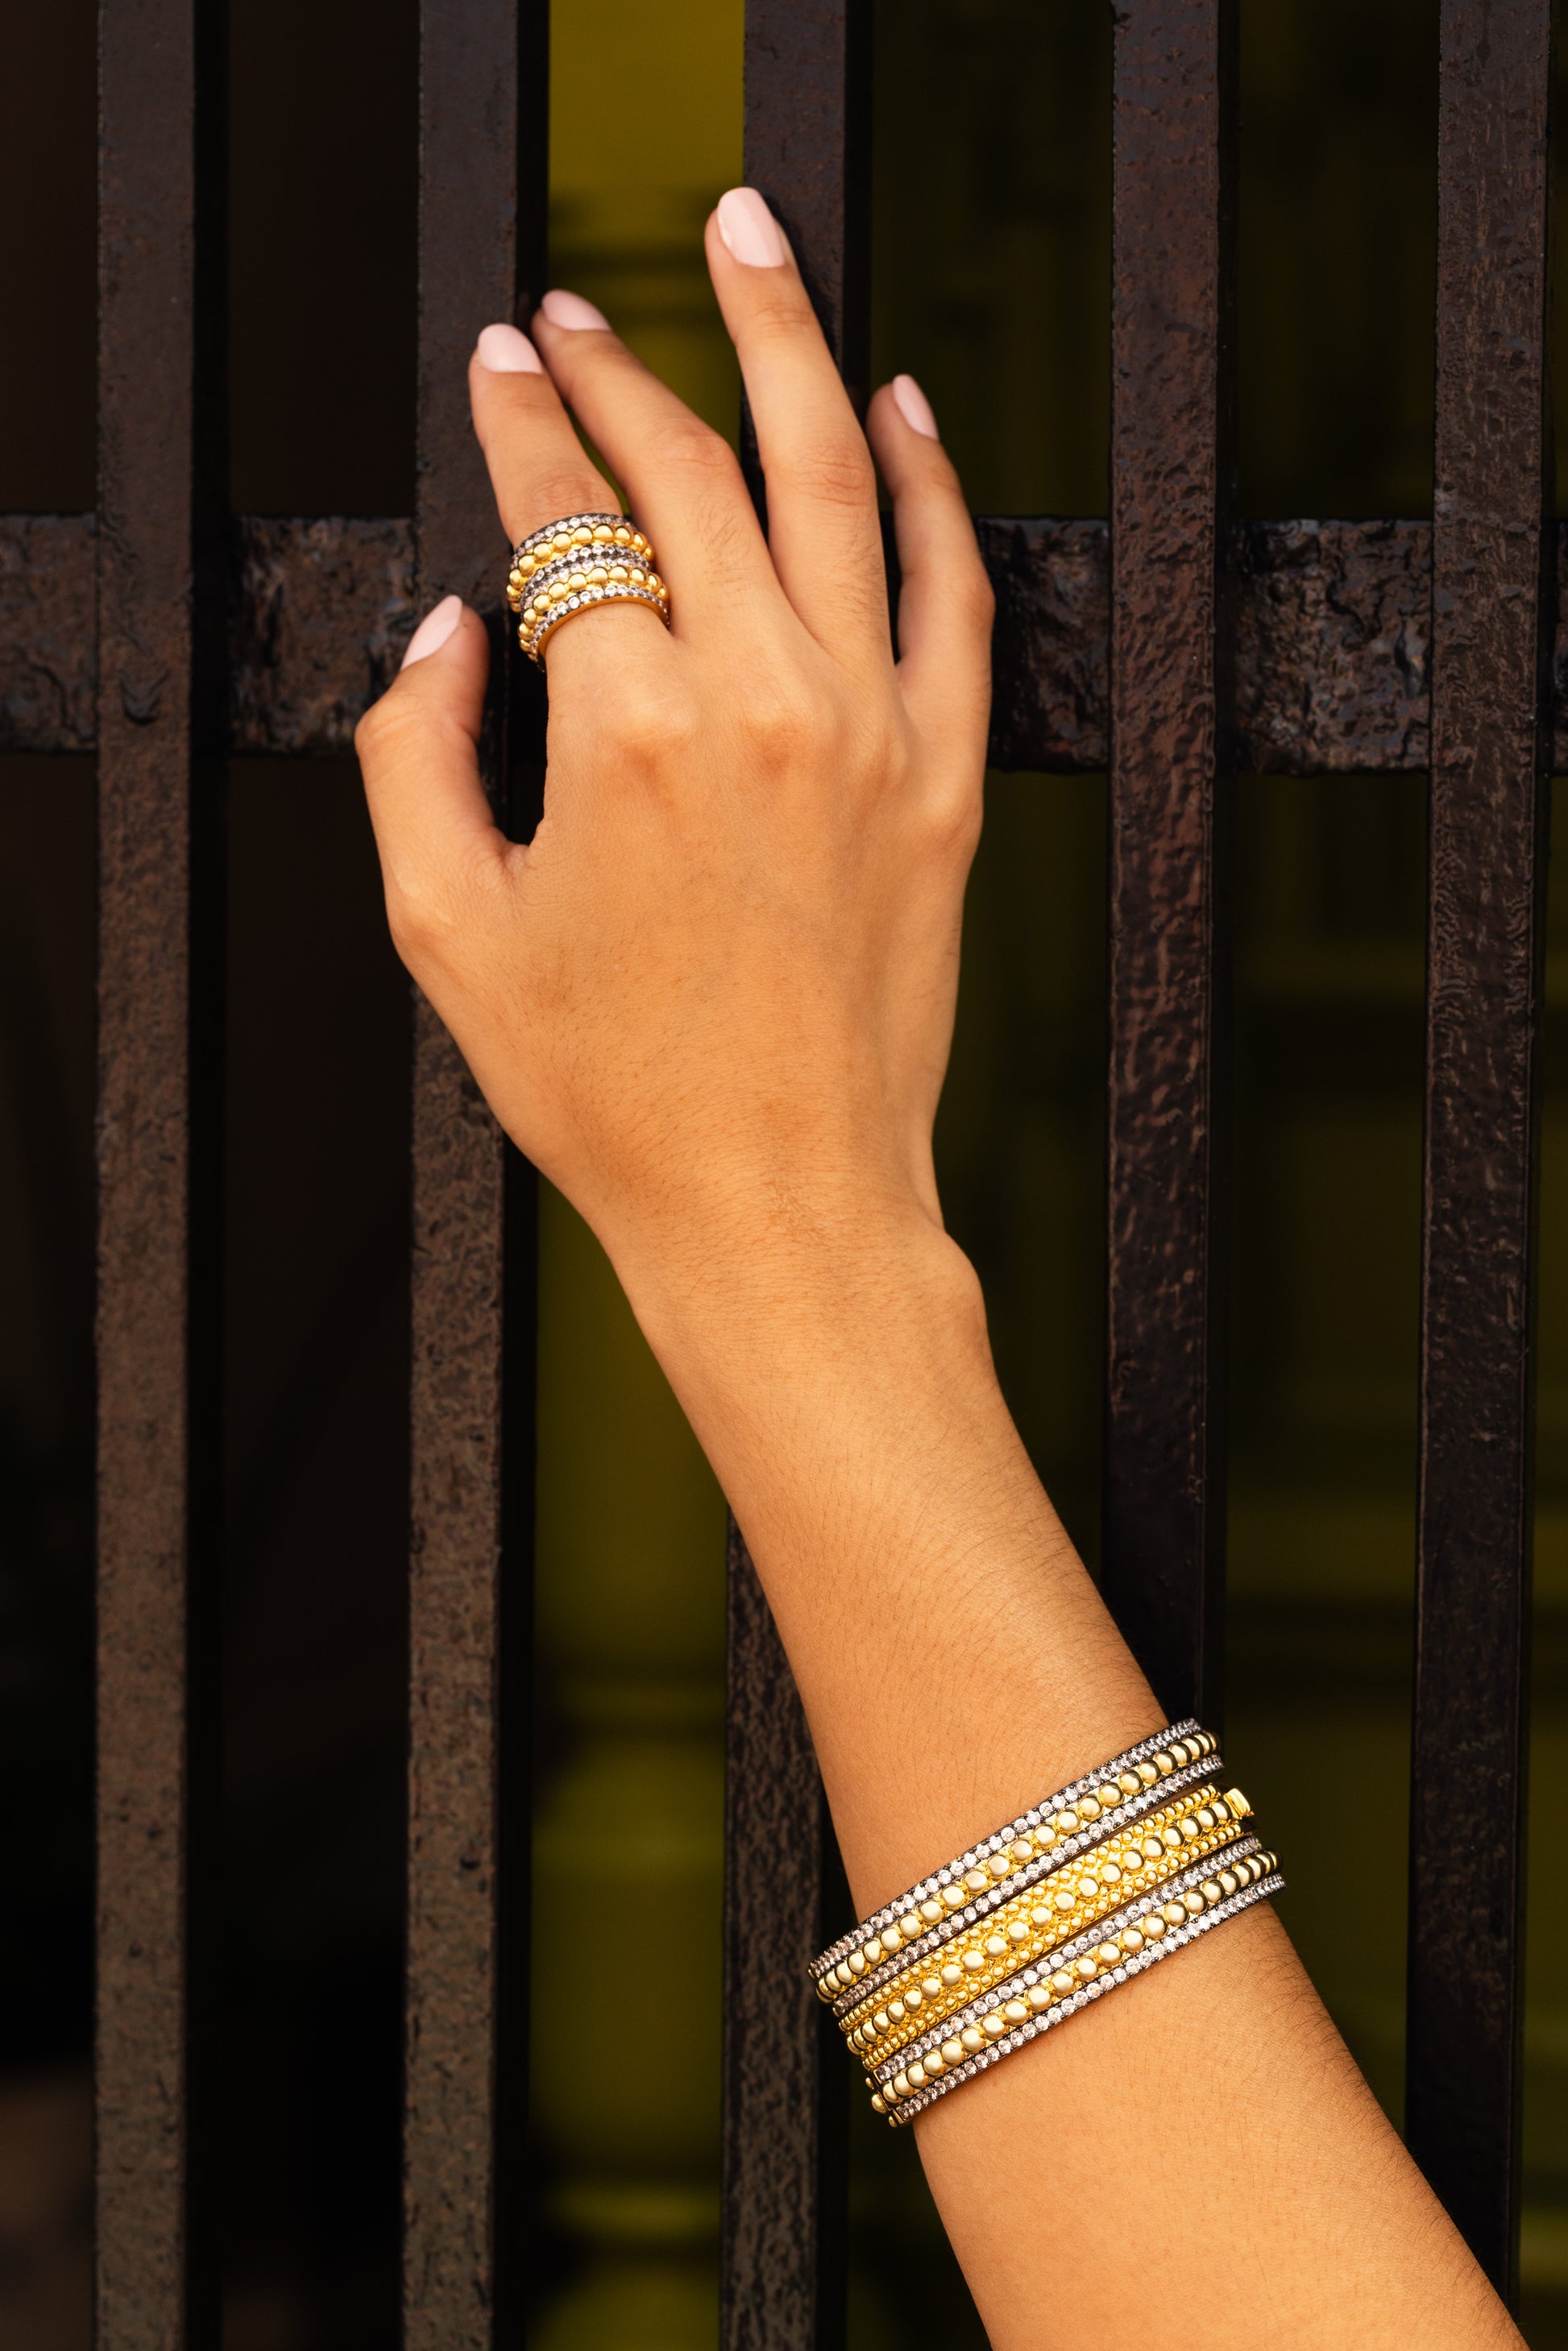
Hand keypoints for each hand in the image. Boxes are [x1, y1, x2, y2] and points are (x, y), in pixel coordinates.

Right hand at [355, 189, 992, 1327]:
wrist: (782, 1205)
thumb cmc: (612, 1093)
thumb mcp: (445, 930)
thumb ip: (412, 750)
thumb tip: (446, 631)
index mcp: (624, 735)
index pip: (565, 517)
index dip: (521, 425)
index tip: (501, 366)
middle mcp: (762, 702)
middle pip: (692, 470)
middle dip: (622, 369)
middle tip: (577, 312)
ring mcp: (873, 730)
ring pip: (834, 478)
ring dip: (787, 344)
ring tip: (752, 246)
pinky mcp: (951, 776)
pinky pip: (954, 584)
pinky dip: (932, 480)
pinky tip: (900, 405)